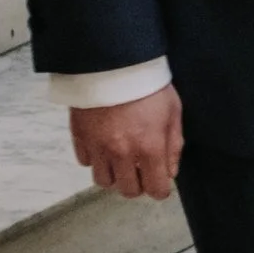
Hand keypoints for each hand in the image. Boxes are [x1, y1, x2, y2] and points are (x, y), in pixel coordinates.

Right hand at [70, 82, 183, 197]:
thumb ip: (173, 145)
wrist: (112, 61)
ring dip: (114, 174)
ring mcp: (98, 147)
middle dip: (137, 184)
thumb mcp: (173, 110)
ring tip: (120, 159)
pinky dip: (95, 159)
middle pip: (128, 190)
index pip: (156, 189)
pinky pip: (85, 162)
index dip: (161, 189)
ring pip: (103, 181)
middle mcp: (122, 153)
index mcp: (149, 148)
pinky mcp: (79, 137)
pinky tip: (103, 145)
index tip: (160, 182)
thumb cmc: (148, 84)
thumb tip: (170, 172)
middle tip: (140, 169)